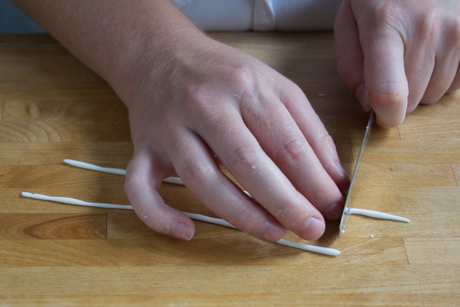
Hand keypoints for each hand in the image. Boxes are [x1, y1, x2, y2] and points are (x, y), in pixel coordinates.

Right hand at [122, 35, 348, 241]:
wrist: (160, 53)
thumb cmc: (222, 74)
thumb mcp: (272, 84)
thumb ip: (306, 127)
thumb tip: (335, 177)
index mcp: (244, 86)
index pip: (286, 141)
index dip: (314, 180)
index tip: (332, 205)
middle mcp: (204, 105)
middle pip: (247, 162)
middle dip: (285, 202)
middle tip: (312, 229)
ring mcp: (170, 129)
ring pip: (202, 180)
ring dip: (241, 214)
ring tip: (274, 233)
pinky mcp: (144, 147)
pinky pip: (140, 187)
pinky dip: (160, 215)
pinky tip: (188, 231)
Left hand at [335, 0, 459, 126]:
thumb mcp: (349, 21)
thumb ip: (350, 65)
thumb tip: (367, 103)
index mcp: (385, 23)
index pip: (390, 90)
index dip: (386, 115)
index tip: (383, 117)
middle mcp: (426, 28)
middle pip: (413, 98)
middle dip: (399, 94)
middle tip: (392, 67)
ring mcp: (457, 30)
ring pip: (435, 94)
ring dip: (421, 85)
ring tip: (413, 54)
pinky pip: (457, 83)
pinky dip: (443, 77)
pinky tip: (433, 54)